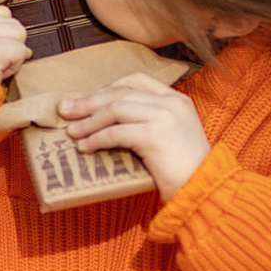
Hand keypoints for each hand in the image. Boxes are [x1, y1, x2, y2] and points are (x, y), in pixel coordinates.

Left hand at [58, 72, 209, 199]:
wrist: (205, 190)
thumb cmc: (186, 171)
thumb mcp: (173, 137)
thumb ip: (151, 123)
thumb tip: (111, 124)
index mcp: (177, 99)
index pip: (137, 80)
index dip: (108, 87)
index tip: (88, 99)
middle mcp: (171, 103)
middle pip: (120, 93)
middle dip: (89, 101)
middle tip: (65, 109)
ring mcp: (164, 117)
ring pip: (115, 109)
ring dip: (89, 121)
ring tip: (72, 131)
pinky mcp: (154, 136)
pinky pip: (116, 132)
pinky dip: (96, 139)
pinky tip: (85, 147)